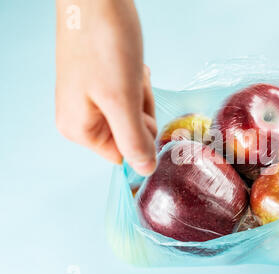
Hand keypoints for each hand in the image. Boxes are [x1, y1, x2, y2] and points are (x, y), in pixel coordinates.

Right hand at [55, 0, 156, 175]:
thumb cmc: (104, 44)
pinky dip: (136, 79)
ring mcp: (91, 99)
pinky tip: (128, 63)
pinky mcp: (102, 83)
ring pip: (134, 112)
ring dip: (140, 91)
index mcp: (79, 129)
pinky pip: (130, 93)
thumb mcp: (122, 99)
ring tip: (128, 69)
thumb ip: (133, 139)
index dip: (139, 134)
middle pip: (131, 133)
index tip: (137, 106)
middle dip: (140, 107)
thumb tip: (144, 170)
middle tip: (132, 82)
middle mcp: (82, 118)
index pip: (124, 154)